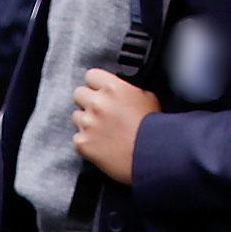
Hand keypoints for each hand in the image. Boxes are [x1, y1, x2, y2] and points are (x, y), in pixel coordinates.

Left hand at [71, 69, 159, 184]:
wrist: (152, 156)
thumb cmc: (153, 129)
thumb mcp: (147, 97)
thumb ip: (128, 89)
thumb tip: (122, 90)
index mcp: (113, 88)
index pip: (91, 75)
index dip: (96, 84)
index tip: (100, 91)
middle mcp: (97, 103)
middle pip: (79, 94)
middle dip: (88, 101)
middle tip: (101, 112)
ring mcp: (88, 123)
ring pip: (76, 116)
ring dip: (86, 122)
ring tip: (103, 131)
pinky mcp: (83, 143)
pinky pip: (77, 138)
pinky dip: (86, 142)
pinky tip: (101, 145)